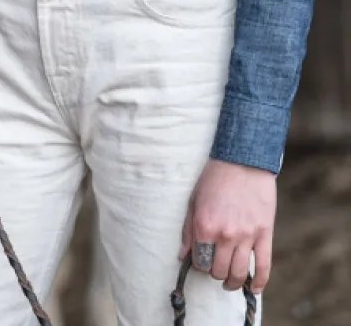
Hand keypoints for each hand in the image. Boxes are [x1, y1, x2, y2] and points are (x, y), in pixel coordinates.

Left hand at [179, 158, 275, 294]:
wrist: (243, 160)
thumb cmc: (215, 178)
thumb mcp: (194, 200)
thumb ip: (188, 230)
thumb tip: (183, 256)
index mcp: (205, 226)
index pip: (199, 262)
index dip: (199, 264)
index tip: (202, 260)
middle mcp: (225, 235)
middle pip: (218, 271)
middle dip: (215, 272)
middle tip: (216, 266)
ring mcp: (246, 236)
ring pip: (239, 273)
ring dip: (233, 281)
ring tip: (230, 280)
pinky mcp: (265, 234)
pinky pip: (264, 266)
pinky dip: (259, 282)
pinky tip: (254, 288)